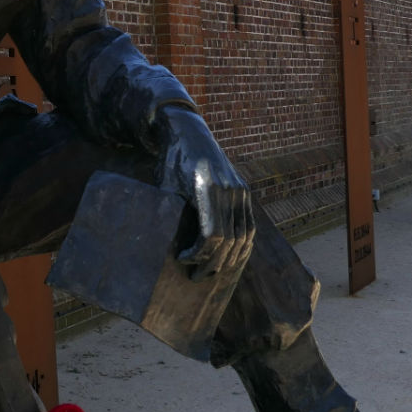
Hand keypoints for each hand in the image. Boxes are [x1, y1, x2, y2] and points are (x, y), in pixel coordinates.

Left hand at [157, 106, 254, 280]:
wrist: (188, 133)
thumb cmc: (169, 162)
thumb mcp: (164, 187)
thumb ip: (170, 215)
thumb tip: (162, 253)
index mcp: (205, 187)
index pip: (211, 234)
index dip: (198, 254)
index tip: (182, 260)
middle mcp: (228, 189)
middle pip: (229, 239)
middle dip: (213, 263)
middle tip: (195, 277)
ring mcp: (240, 189)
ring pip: (243, 236)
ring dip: (230, 259)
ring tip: (213, 272)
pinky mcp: (245, 191)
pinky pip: (249, 226)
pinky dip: (242, 246)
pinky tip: (229, 258)